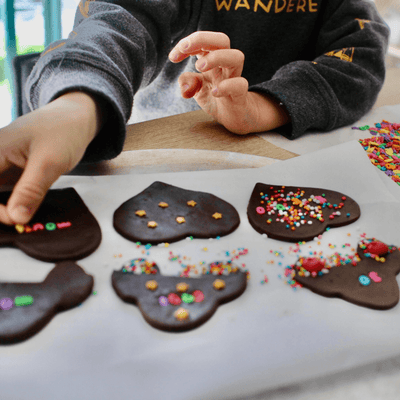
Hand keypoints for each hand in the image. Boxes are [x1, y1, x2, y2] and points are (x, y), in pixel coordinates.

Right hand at [0, 91, 102, 224]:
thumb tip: (16, 218)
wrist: (76, 118)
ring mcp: (1, 164)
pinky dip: (13, 203)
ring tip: (22, 219)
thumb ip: (31, 190)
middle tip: (19, 221)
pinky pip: (4, 192)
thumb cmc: (63, 132)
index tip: (15, 219)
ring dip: (4, 208)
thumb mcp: (50, 163)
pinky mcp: (11, 171)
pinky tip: (25, 211)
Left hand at [168, 31, 289, 134]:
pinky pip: (240, 85)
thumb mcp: (196, 88)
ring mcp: (234, 78)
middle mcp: (225, 65)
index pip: (203, 41)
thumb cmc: (215, 97)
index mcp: (213, 59)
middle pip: (222, 40)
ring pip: (236, 57)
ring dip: (215, 57)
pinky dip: (226, 86)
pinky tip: (214, 92)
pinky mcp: (240, 95)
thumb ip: (186, 82)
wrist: (234, 116)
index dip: (186, 44)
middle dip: (201, 39)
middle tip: (184, 49)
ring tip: (199, 67)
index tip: (172, 57)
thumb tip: (185, 85)